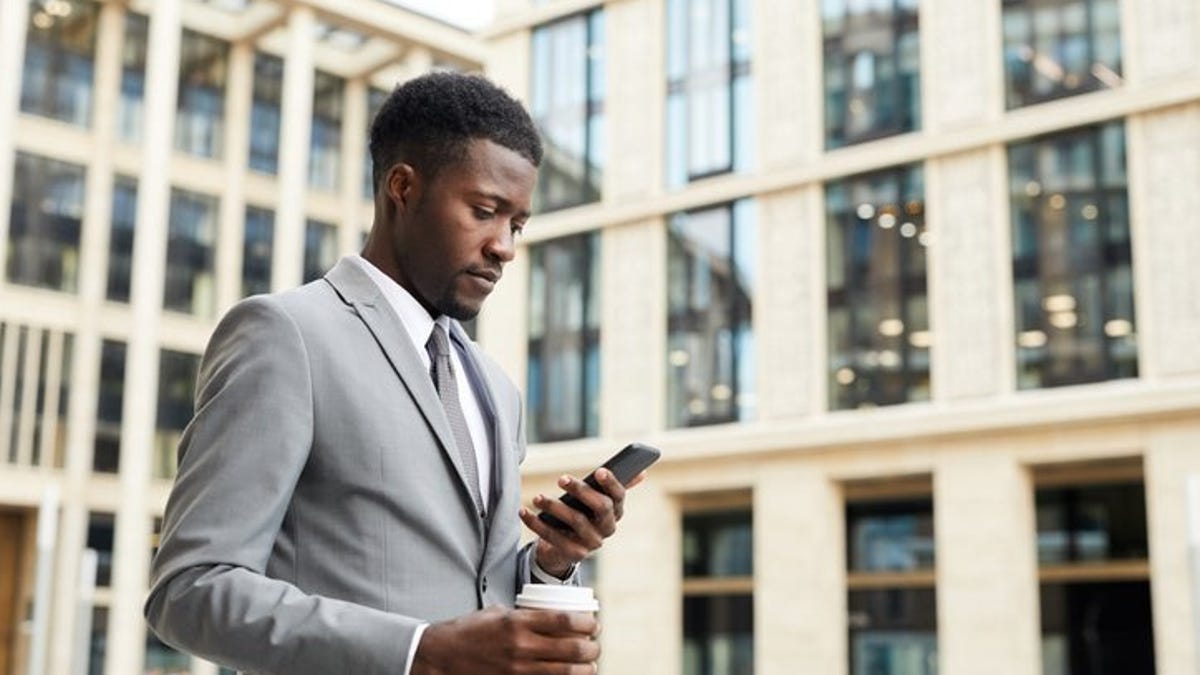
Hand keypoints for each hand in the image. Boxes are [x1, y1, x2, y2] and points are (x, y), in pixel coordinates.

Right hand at [412, 606, 598, 674]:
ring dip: (585, 668)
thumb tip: (551, 616)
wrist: (441, 656)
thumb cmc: (470, 630)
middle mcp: (521, 646)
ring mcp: (518, 669)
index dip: (588, 623)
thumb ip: (524, 615)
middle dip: (592, 648)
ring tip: (590, 664)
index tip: (595, 623)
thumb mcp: (498, 613)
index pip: (565, 621)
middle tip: (595, 645)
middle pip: (572, 648)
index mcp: (518, 622)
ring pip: (565, 672)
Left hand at [519, 469, 646, 577]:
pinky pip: (554, 538)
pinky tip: (524, 511)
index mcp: (616, 512)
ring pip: (576, 522)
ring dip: (554, 506)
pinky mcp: (573, 554)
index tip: (599, 470)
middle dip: (581, 491)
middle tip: (561, 478)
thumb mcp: (597, 501)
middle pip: (600, 508)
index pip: (619, 496)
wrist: (564, 549)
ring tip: (537, 497)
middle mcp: (607, 529)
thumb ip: (614, 487)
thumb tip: (642, 473)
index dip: (611, 484)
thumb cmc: (582, 516)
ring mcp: (592, 543)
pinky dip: (536, 524)